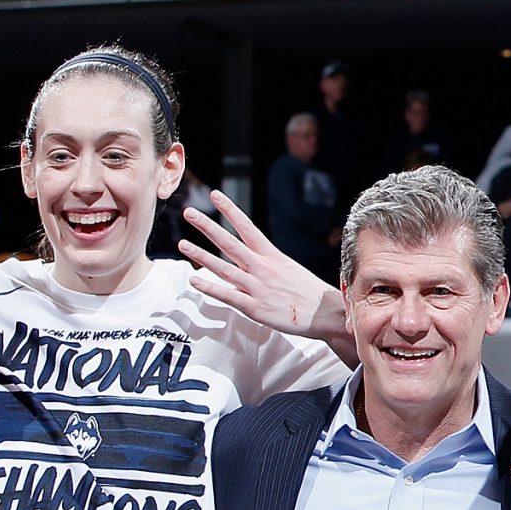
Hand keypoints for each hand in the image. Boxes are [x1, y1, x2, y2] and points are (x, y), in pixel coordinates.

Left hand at [180, 191, 351, 350]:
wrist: (327, 314)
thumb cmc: (308, 293)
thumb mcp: (289, 270)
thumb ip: (265, 265)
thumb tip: (246, 262)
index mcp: (273, 256)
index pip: (248, 227)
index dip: (230, 210)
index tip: (215, 195)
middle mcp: (263, 268)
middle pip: (231, 243)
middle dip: (208, 226)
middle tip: (190, 212)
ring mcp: (258, 288)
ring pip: (224, 268)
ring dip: (201, 255)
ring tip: (182, 243)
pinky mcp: (256, 308)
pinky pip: (228, 296)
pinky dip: (210, 288)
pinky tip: (194, 280)